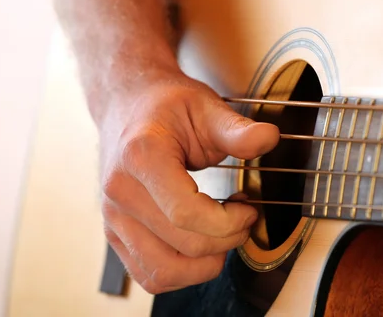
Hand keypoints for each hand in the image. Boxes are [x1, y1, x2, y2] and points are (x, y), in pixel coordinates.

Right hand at [98, 70, 279, 292]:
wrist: (127, 105)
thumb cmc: (165, 106)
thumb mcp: (205, 106)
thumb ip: (237, 129)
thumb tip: (269, 138)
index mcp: (141, 156)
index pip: (185, 213)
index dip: (228, 222)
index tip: (248, 208)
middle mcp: (120, 191)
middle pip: (182, 245)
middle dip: (227, 239)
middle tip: (244, 218)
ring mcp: (113, 216)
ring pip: (163, 272)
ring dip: (205, 264)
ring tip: (222, 235)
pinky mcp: (115, 233)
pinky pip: (149, 275)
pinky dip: (182, 272)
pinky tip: (200, 246)